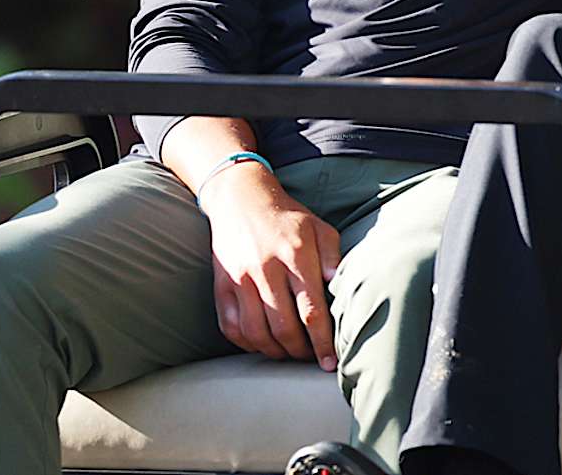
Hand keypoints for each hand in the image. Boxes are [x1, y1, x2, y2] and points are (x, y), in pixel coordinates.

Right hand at [200, 164, 341, 370]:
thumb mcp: (320, 229)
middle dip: (301, 352)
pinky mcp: (221, 286)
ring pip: (257, 333)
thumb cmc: (289, 219)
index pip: (312, 310)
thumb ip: (333, 259)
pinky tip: (264, 345)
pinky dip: (248, 344)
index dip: (323, 342)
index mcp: (295, 255)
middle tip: (311, 359)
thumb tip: (341, 289)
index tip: (330, 362)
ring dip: (276, 353)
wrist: (241, 200)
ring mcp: (239, 279)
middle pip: (284, 328)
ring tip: (290, 355)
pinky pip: (232, 328)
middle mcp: (265, 269)